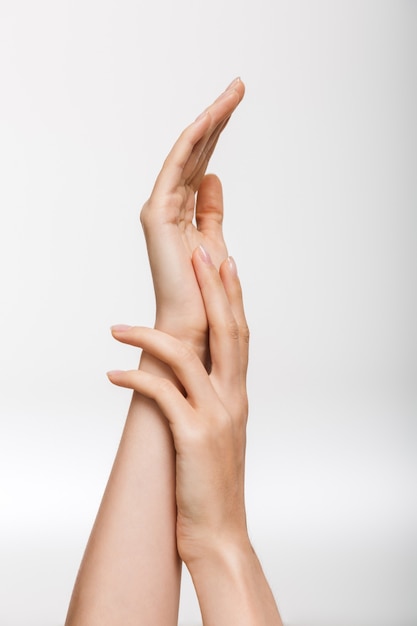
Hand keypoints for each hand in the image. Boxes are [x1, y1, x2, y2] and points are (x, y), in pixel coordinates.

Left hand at [108, 244, 249, 563]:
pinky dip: (135, 378)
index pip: (239, 333)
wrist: (220, 531)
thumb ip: (210, 397)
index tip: (225, 261)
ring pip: (189, 357)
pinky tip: (113, 373)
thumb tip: (189, 372)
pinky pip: (161, 395)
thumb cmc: (213, 482)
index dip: (233, 295)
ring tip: (116, 325)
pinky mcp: (193, 436)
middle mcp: (233, 398)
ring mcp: (215, 416)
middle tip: (202, 252)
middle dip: (214, 288)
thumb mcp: (219, 431)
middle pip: (228, 331)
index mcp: (238, 394)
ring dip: (150, 336)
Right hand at [140, 78, 244, 358]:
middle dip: (218, 118)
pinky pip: (177, 168)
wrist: (192, 327)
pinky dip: (194, 141)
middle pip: (196, 152)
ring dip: (210, 120)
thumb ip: (210, 210)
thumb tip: (214, 177)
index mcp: (181, 212)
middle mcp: (168, 205)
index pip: (201, 163)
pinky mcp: (157, 214)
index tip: (237, 106)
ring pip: (187, 153)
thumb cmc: (203, 292)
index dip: (219, 134)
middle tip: (238, 86)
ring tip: (234, 92)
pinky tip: (212, 117)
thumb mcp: (213, 240)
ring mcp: (160, 208)